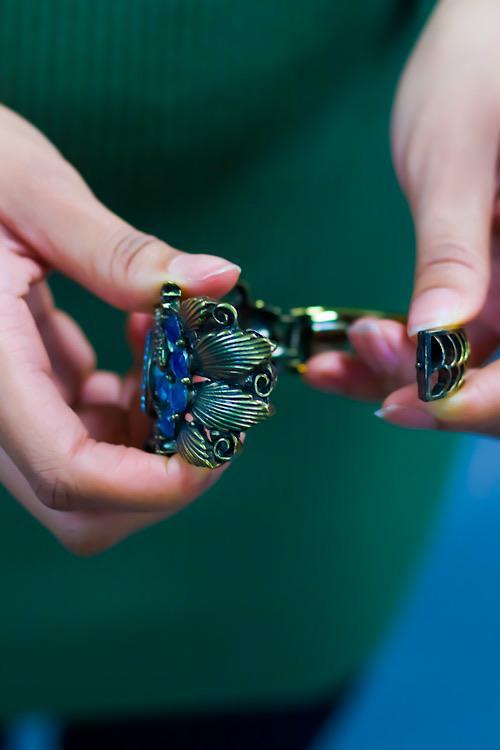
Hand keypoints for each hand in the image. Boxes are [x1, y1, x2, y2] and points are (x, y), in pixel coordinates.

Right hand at [0, 104, 240, 553]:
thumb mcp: (33, 194)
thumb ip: (120, 252)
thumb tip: (219, 279)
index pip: (70, 474)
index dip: (156, 482)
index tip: (223, 441)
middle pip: (83, 504)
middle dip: (163, 468)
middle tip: (211, 395)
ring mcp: (5, 407)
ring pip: (90, 473)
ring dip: (155, 429)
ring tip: (174, 342)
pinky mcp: (21, 390)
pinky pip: (85, 430)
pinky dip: (133, 403)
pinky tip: (142, 335)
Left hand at [306, 0, 499, 435]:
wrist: (481, 38)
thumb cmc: (483, 71)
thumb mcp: (459, 166)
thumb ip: (455, 256)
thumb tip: (436, 343)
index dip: (478, 402)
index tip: (406, 402)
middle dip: (431, 389)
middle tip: (362, 353)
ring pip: (472, 369)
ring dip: (403, 374)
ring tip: (343, 347)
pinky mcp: (487, 289)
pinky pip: (451, 339)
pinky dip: (399, 352)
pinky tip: (347, 351)